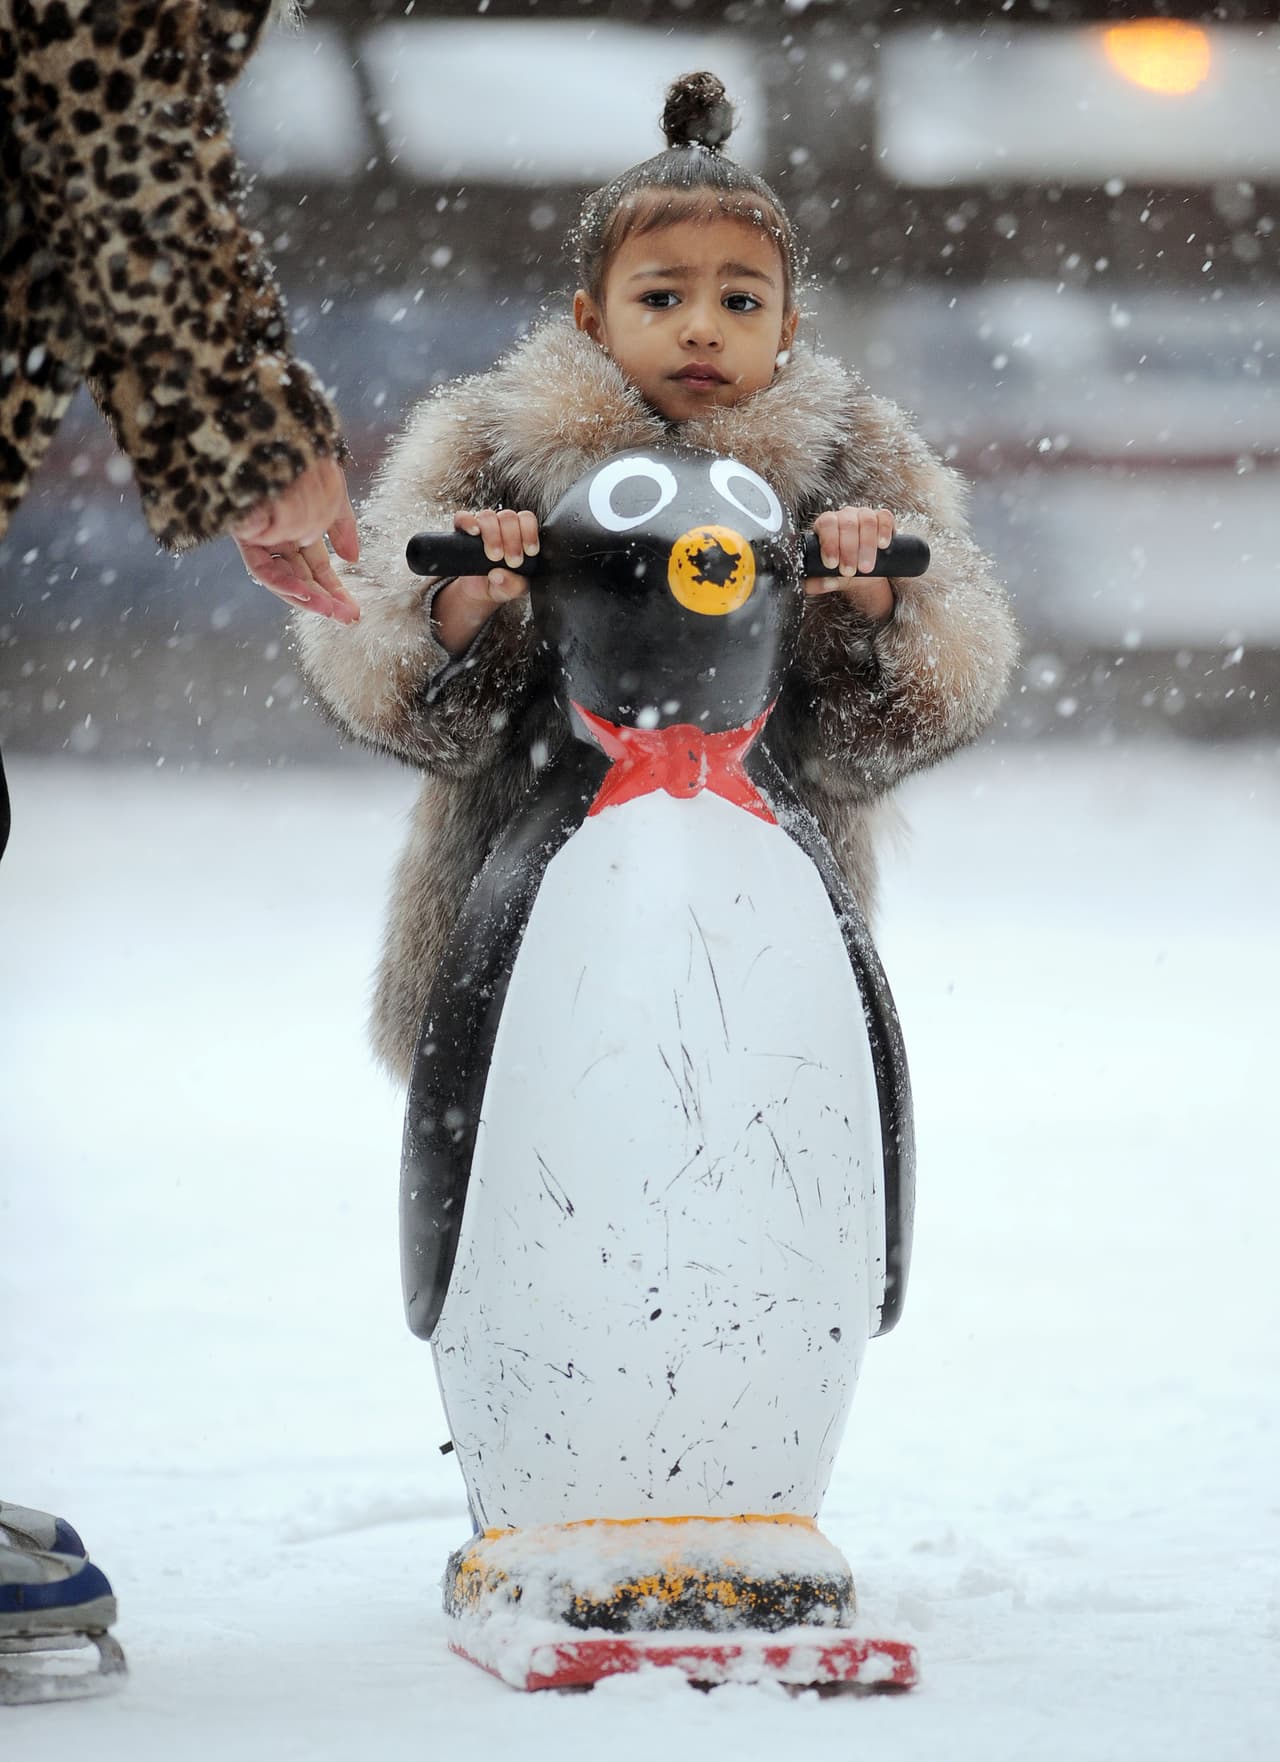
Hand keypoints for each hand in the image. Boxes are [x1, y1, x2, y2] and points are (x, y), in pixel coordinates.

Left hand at [232, 457, 361, 623]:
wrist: (278, 426)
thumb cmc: (305, 454)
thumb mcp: (333, 492)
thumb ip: (342, 528)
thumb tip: (352, 560)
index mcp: (298, 524)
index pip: (317, 566)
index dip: (336, 589)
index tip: (354, 609)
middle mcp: (278, 533)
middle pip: (302, 576)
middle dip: (327, 599)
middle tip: (349, 618)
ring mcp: (261, 534)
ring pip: (283, 577)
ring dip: (308, 598)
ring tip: (332, 611)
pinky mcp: (243, 531)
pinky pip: (262, 567)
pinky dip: (283, 582)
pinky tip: (303, 592)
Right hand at [431, 508, 538, 655]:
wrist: (472, 596)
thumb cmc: (496, 589)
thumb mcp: (507, 593)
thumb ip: (512, 588)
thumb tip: (503, 575)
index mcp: (519, 537)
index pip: (528, 520)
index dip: (528, 532)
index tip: (527, 553)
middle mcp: (502, 529)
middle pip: (510, 516)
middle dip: (511, 537)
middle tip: (509, 559)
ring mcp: (482, 529)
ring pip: (490, 515)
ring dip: (493, 533)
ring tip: (491, 556)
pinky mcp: (462, 532)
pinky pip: (464, 518)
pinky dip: (468, 521)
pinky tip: (472, 532)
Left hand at [806, 506, 895, 621]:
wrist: (863, 574)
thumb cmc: (841, 571)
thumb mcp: (828, 578)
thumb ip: (818, 581)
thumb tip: (811, 585)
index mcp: (826, 525)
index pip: (826, 524)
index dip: (829, 543)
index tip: (831, 564)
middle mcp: (845, 516)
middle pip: (847, 524)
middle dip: (848, 550)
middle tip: (849, 572)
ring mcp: (864, 515)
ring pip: (867, 521)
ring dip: (867, 546)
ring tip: (865, 568)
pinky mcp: (882, 519)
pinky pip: (885, 518)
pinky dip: (884, 531)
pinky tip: (882, 545)